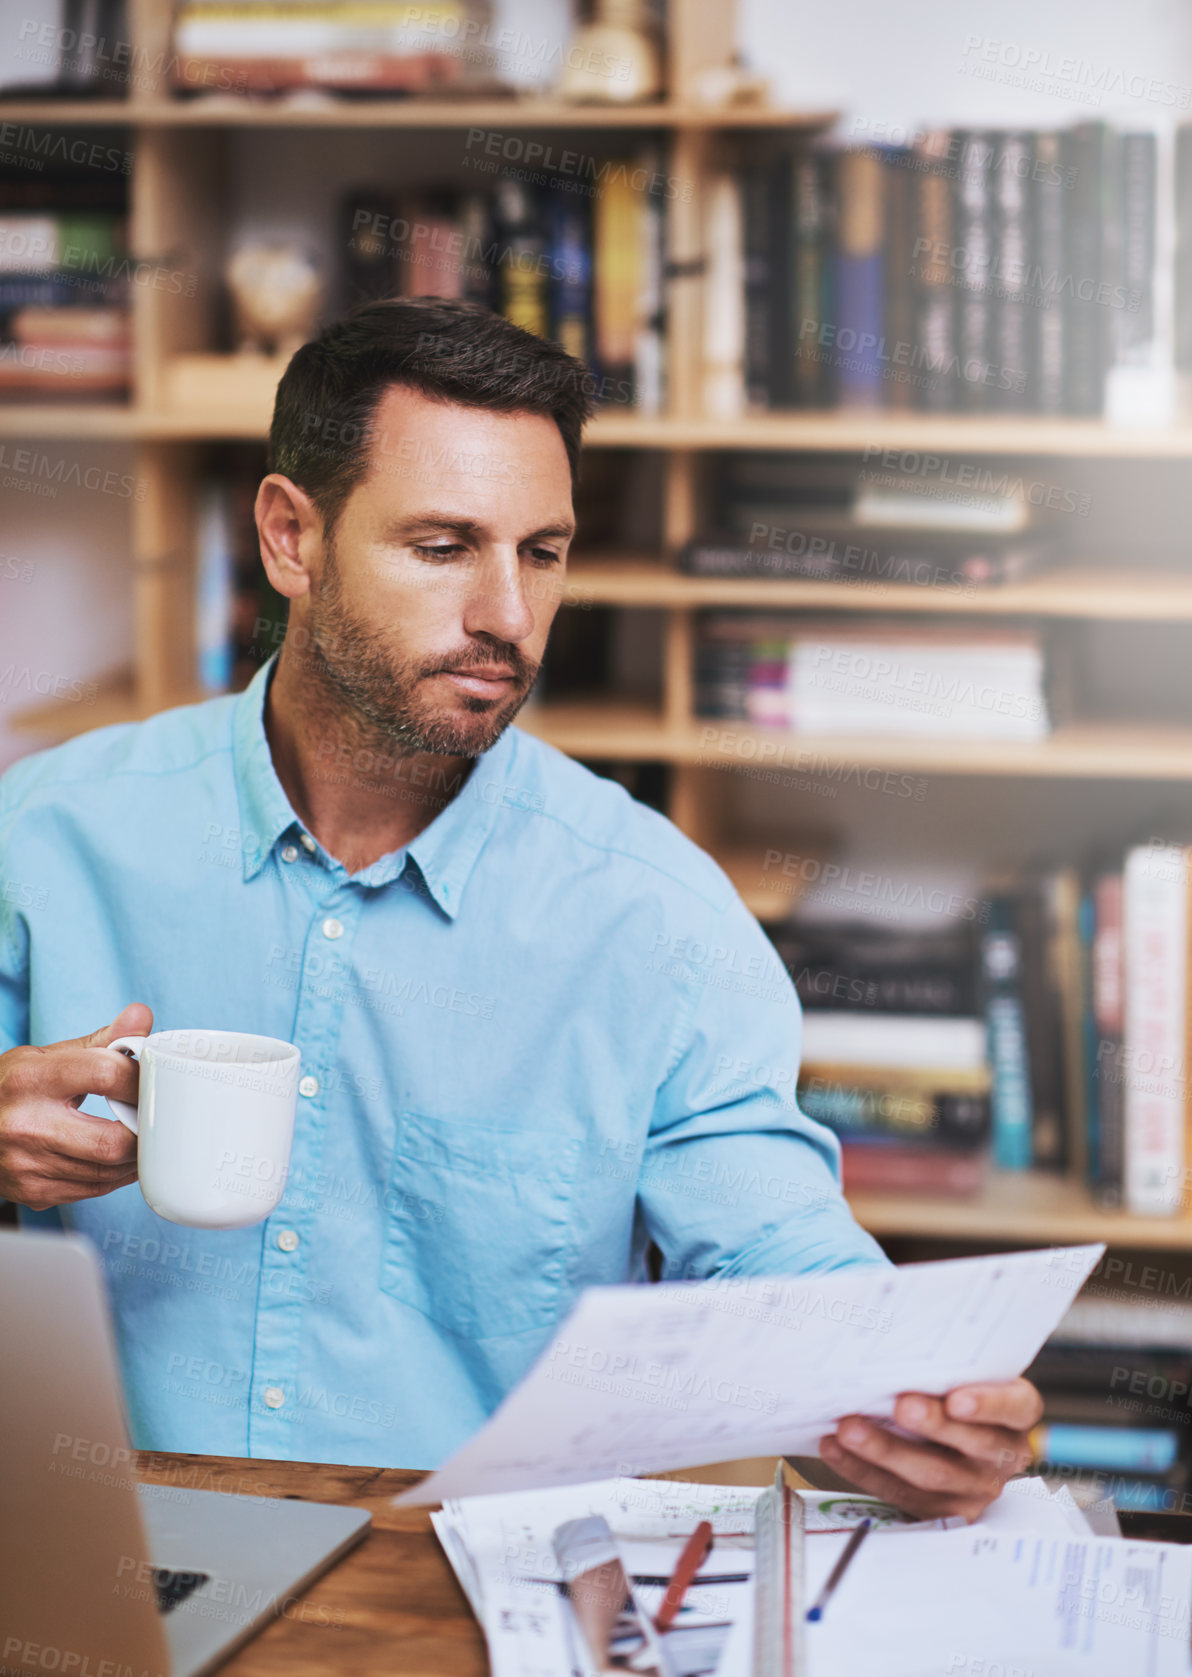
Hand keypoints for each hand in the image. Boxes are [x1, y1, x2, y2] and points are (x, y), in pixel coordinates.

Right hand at [0, 1003, 152, 1210]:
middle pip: (112, 1140)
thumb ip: (100, 1041)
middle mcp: (26, 1125)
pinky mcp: (33, 1192)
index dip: (140, 1079)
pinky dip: (116, 1174)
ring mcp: (27, 1165)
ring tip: (141, 1135)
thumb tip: (141, 1016)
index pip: (106, 1075)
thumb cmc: (11, 1088)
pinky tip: (120, 1158)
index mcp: (30, 1079)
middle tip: (154, 1117)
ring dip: (136, 1156)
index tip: (150, 1081)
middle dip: (143, 1130)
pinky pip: (94, 1190)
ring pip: (108, 1171)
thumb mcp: (45, 1056)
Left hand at [819, 1377, 1042, 1521]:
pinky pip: (900, 1494)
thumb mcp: (964, 1374)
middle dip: (933, 1425)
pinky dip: (863, 1469)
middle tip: (900, 1406)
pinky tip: (837, 1447)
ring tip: (850, 1428)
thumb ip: (946, 1364)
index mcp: (1015, 1415)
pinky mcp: (941, 1511)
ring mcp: (973, 1488)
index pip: (1014, 1407)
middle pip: (972, 1444)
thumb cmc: (953, 1391)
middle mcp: (1001, 1455)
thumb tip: (895, 1339)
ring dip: (885, 1450)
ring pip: (931, 1474)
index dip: (988, 1404)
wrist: (949, 1439)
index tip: (957, 1399)